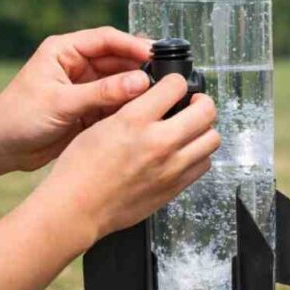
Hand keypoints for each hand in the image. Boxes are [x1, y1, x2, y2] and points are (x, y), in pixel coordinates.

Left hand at [0, 27, 154, 171]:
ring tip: (161, 98)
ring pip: (120, 83)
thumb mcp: (62, 103)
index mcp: (64, 51)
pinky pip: (115, 105)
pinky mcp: (87, 110)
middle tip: (167, 79)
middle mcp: (76, 65)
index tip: (157, 56)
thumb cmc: (18, 118)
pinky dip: (129, 109)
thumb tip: (141, 82)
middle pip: (118, 60)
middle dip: (140, 69)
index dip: (133, 45)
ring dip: (137, 90)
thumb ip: (102, 93)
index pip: (107, 39)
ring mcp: (83, 88)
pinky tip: (145, 114)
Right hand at [33, 74, 220, 244]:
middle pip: (206, 111)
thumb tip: (156, 100)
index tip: (174, 86)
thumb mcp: (101, 125)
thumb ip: (134, 110)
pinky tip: (184, 153)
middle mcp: (158, 142)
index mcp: (135, 121)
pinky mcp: (174, 188)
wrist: (77, 208)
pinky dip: (199, 155)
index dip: (176, 82)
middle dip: (201, 102)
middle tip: (192, 105)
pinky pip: (204, 165)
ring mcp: (171, 168)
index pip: (176, 86)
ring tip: (190, 130)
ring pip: (212, 139)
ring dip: (204, 130)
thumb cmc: (80, 170)